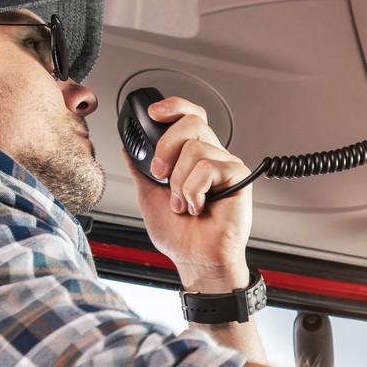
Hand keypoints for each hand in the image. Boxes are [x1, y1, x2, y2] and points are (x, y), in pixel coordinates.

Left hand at [126, 96, 253, 290]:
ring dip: (180, 183)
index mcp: (191, 158)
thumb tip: (128, 148)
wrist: (197, 259)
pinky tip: (199, 207)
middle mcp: (211, 157)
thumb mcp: (148, 196)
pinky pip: (209, 168)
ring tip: (184, 204)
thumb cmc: (179, 236)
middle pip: (192, 122)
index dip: (174, 107)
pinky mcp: (239, 177)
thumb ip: (140, 170)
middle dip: (167, 146)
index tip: (153, 113)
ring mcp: (225, 166)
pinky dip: (195, 191)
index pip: (189, 116)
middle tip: (160, 174)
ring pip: (196, 149)